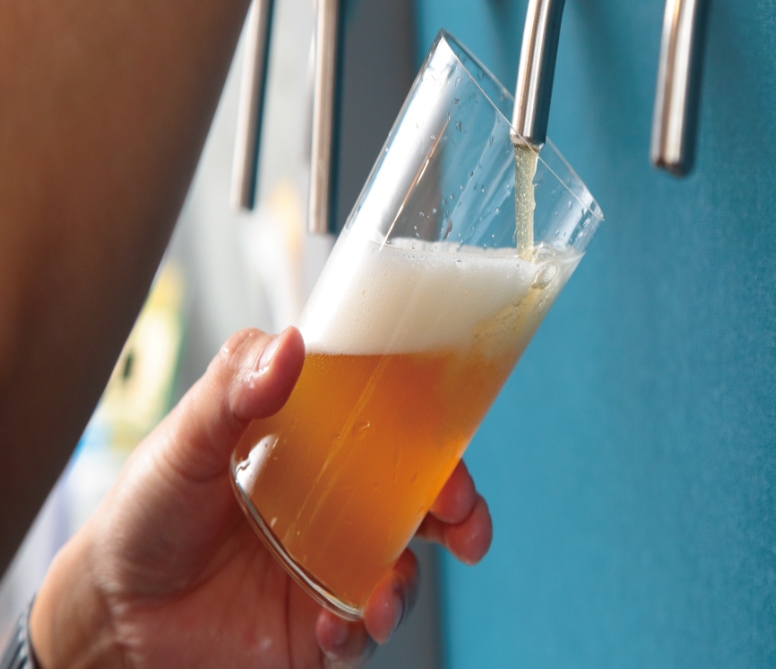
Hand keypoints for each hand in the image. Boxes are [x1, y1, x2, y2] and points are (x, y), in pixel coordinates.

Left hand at [31, 328, 492, 668]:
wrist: (108, 619)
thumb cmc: (145, 514)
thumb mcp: (185, 440)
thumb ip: (233, 388)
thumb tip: (293, 344)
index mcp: (315, 449)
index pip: (394, 427)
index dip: (435, 430)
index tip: (455, 437)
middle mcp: (335, 505)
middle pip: (422, 498)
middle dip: (459, 507)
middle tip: (464, 518)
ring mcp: (330, 567)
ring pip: (405, 568)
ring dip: (411, 583)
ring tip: (384, 600)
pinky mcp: (318, 628)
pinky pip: (361, 634)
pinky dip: (360, 634)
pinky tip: (334, 629)